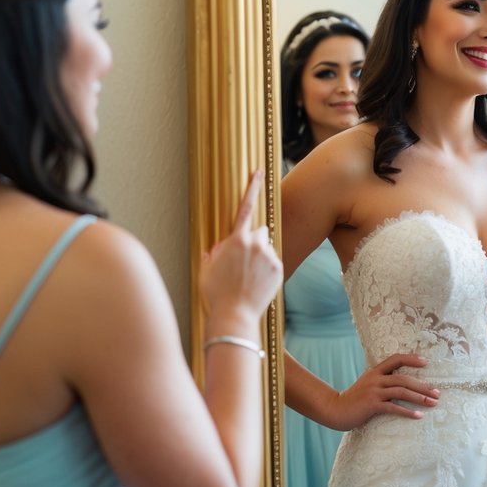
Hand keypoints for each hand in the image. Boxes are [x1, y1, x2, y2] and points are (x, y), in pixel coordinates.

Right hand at [199, 169, 282, 327]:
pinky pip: (273, 261)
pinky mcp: (279, 267)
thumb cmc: (216, 293)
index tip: (258, 171)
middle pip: (259, 230)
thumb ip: (214, 253)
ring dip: (259, 255)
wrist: (234, 315)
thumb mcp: (207, 269)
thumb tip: (217, 249)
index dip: (252, 187)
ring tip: (248, 277)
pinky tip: (256, 283)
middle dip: (252, 239)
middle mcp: (256, 243)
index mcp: (236, 240)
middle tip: (243, 260)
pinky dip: (266, 268)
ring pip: (266, 247)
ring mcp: (269, 255)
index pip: (246, 207)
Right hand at [326, 353, 440, 430]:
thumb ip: (382, 380)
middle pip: (404, 378)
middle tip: (437, 393)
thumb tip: (401, 381)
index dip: (411, 359)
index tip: (426, 362)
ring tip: (432, 403)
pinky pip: (393, 408)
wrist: (336, 409)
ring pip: (401, 392)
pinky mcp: (372, 405)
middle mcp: (376, 379)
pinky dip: (407, 412)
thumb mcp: (367, 383)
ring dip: (419, 397)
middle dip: (422, 385)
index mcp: (375, 371)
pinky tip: (418, 416)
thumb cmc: (355, 398)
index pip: (396, 358)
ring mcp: (374, 392)